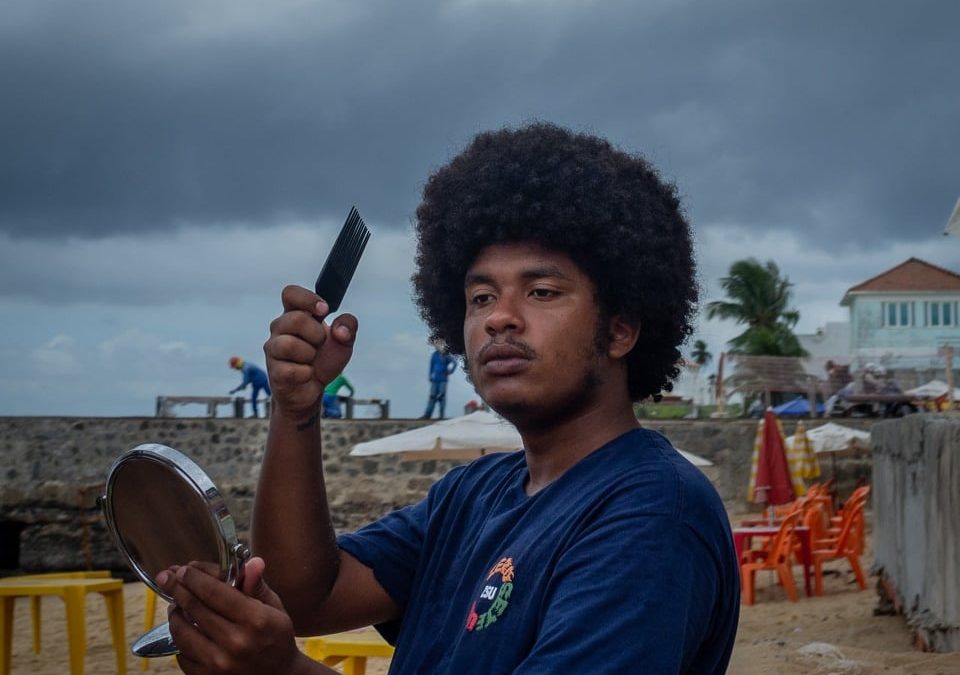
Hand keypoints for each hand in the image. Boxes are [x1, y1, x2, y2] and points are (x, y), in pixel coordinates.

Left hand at [157, 557, 308, 674]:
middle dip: (177, 588)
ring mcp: (219, 663)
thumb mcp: (275, 608)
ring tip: (176, 604)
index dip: (195, 577)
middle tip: (167, 577)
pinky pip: (181, 654)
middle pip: (194, 607)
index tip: (184, 569)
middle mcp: (236, 642)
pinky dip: (180, 639)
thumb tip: (253, 562)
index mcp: (255, 620)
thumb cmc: (276, 638)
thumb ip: (257, 586)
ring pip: (181, 631)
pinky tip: (185, 629)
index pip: (214, 592)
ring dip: (174, 614)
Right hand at [263, 285, 357, 420]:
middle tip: (319, 345)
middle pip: (296, 319)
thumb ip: (348, 326)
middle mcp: (279, 328)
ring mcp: (273, 349)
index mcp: (295, 313)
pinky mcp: (274, 371)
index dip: (307, 299)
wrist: (312, 390)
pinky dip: (307, 374)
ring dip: (310, 354)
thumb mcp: (344, 341)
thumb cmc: (324, 360)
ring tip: (310, 360)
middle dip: (317, 334)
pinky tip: (306, 374)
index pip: (290, 293)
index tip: (325, 311)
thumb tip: (340, 330)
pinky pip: (292, 370)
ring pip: (290, 344)